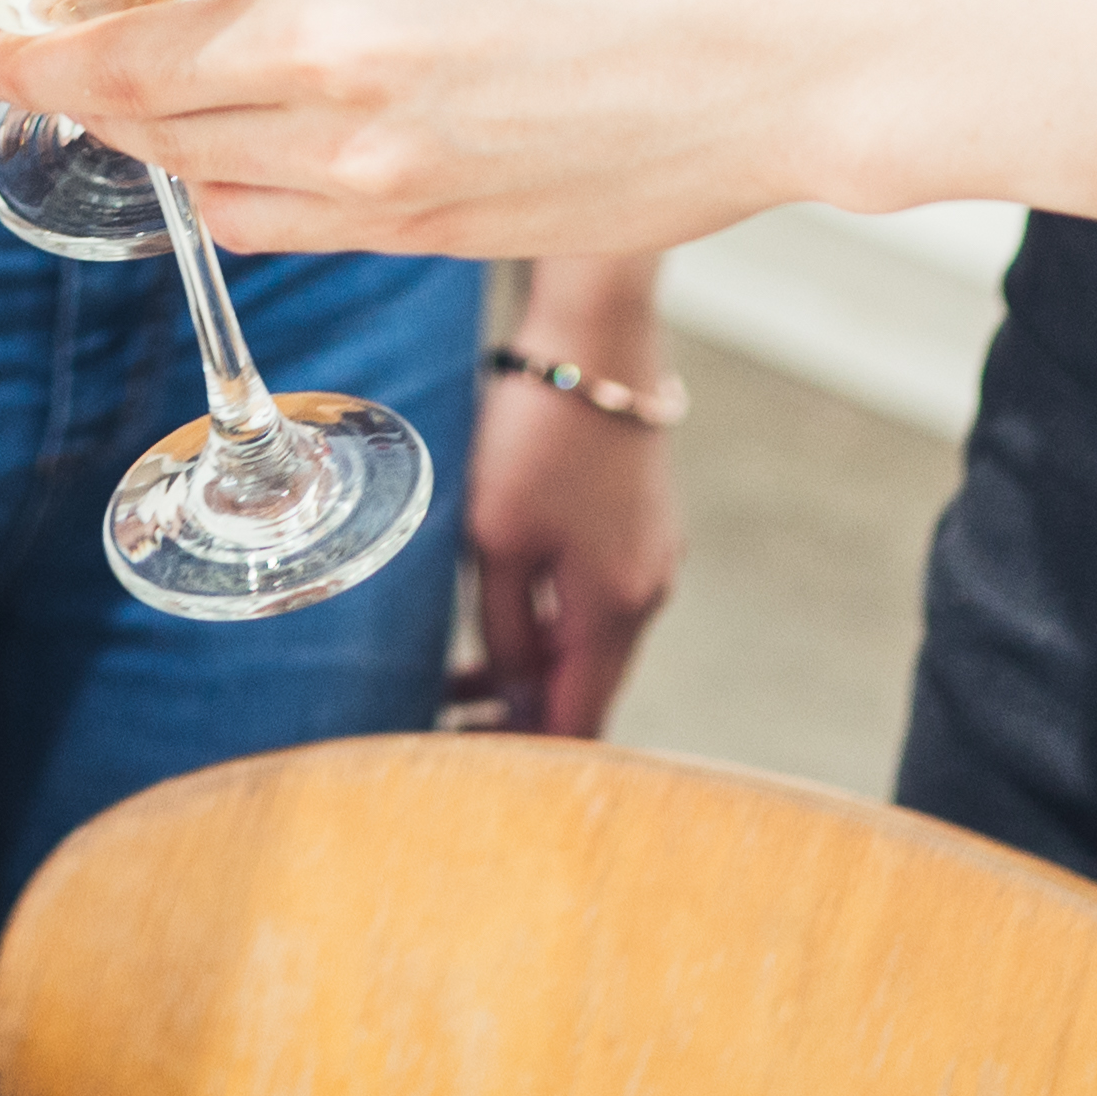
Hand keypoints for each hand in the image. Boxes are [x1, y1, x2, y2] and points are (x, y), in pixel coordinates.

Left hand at [0, 0, 862, 251]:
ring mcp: (366, 148)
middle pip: (107, 67)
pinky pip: (259, 218)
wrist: (785, 46)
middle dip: (18, 54)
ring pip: (174, 152)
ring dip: (105, 123)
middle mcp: (323, 35)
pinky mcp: (413, 222)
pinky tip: (194, 161)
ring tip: (68, 90)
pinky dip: (205, 187)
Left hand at [461, 355, 682, 735]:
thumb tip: (510, 687)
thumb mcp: (498, 538)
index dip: (518, 750)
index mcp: (615, 610)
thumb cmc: (539, 436)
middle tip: (446, 717)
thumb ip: (504, 625)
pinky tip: (503, 614)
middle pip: (585, 688)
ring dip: (531, 666)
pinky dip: (552, 623)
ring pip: (588, 644)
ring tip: (457, 673)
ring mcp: (650, 561)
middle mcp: (646, 596)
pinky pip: (595, 603)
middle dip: (519, 712)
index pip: (575, 720)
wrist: (597, 341)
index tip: (458, 754)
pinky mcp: (641, 530)